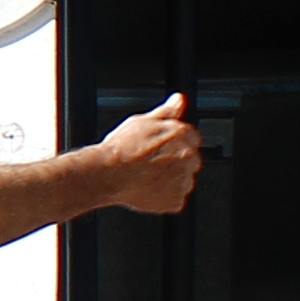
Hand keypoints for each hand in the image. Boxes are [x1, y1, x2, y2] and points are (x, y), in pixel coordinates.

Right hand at [97, 92, 205, 215]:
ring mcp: (183, 181)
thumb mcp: (142, 121)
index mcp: (182, 134)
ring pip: (183, 180)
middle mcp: (188, 157)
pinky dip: (165, 197)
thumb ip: (167, 112)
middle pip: (190, 160)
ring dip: (171, 180)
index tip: (162, 148)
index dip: (174, 143)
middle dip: (175, 162)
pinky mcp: (176, 200)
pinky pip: (175, 199)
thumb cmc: (121, 149)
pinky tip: (148, 189)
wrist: (107, 173)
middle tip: (151, 163)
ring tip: (147, 176)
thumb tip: (179, 100)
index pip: (192, 138)